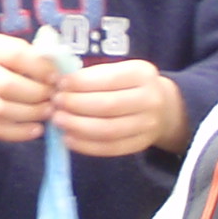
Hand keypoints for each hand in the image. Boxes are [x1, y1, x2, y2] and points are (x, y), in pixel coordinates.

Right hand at [0, 32, 60, 140]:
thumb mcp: (3, 47)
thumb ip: (29, 55)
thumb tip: (61, 71)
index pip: (15, 56)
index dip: (40, 69)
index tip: (56, 78)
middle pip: (6, 86)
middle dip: (36, 94)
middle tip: (54, 98)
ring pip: (0, 110)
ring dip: (30, 114)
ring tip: (48, 112)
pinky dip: (18, 133)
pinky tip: (36, 130)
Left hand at [54, 60, 184, 157]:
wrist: (162, 106)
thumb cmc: (128, 85)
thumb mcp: (118, 70)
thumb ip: (92, 75)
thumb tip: (58, 82)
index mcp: (142, 74)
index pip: (108, 79)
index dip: (81, 83)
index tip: (60, 84)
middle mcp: (149, 99)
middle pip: (107, 106)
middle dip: (76, 105)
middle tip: (55, 103)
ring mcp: (147, 125)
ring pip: (108, 130)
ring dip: (78, 126)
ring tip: (58, 121)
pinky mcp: (140, 144)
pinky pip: (110, 148)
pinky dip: (86, 146)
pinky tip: (68, 139)